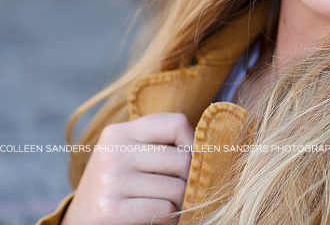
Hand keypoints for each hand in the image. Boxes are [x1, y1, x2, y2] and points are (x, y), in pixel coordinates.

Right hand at [62, 112, 194, 224]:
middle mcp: (113, 151)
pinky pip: (164, 209)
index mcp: (119, 132)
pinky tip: (153, 219)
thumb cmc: (118, 191)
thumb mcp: (131, 158)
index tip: (185, 163)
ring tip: (163, 206)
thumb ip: (161, 146)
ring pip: (177, 189)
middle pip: (183, 159)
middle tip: (176, 193)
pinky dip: (168, 219)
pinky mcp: (108, 209)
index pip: (177, 123)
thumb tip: (212, 147)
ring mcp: (109, 179)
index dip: (192, 145)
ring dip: (179, 204)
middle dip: (188, 181)